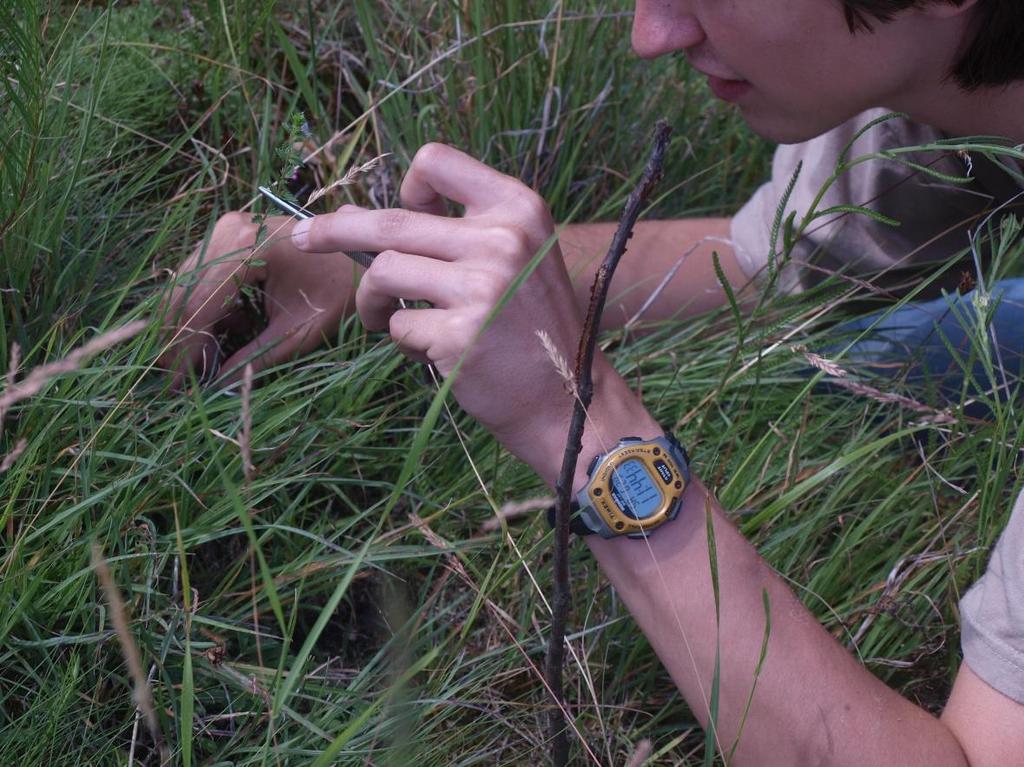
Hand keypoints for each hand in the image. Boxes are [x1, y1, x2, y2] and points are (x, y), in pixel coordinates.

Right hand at [159, 212, 358, 387]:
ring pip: (187, 284)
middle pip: (182, 292)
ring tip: (201, 363)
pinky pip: (202, 276)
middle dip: (178, 339)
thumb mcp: (302, 331)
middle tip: (178, 381)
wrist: (365, 253)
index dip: (183, 349)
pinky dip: (205, 308)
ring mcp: (228, 228)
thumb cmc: (342, 292)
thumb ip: (257, 358)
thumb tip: (218, 388)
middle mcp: (229, 231)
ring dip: (188, 325)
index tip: (176, 386)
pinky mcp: (232, 235)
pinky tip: (225, 333)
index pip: (198, 305)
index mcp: (247, 249)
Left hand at [292, 144, 659, 482]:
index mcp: (518, 208)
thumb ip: (459, 230)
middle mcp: (502, 239)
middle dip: (334, 229)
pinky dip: (403, 340)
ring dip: (371, 300)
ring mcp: (481, 287)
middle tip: (302, 238)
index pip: (436, 161)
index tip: (402, 210)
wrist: (570, 398)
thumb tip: (365, 218)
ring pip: (384, 271)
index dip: (407, 185)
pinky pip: (399, 325)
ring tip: (384, 319)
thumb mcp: (519, 257)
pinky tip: (432, 351)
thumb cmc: (533, 328)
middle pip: (391, 220)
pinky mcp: (459, 334)